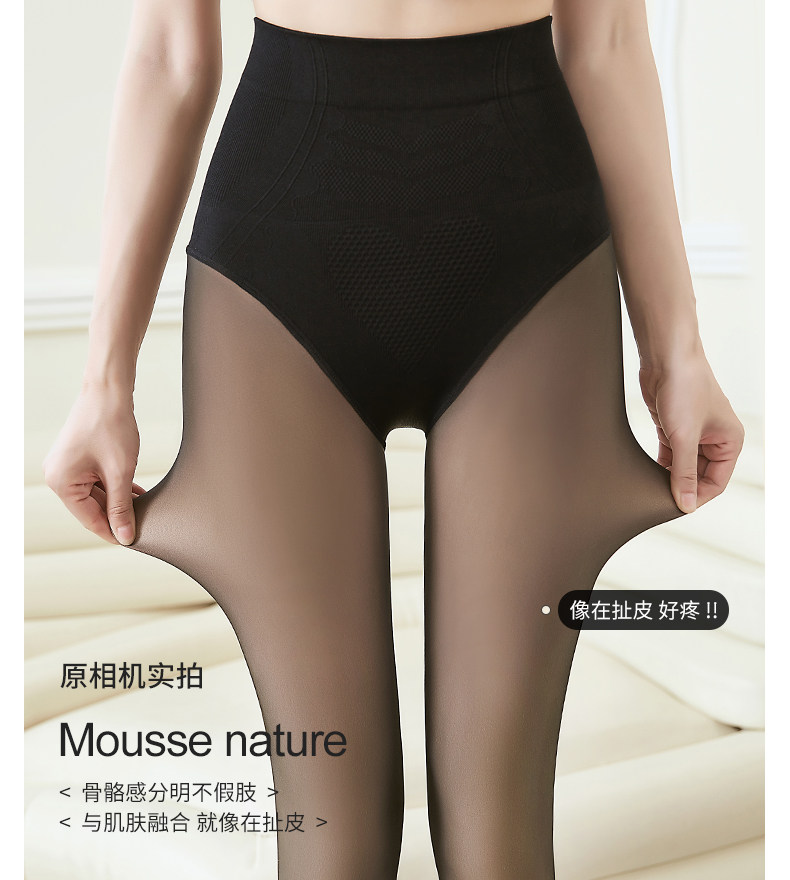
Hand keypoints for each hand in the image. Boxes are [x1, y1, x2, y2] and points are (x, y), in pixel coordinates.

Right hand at [42, 383, 146, 544]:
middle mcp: (57, 476)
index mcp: (61, 483)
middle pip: (91, 507)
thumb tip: (125, 536)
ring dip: (118, 501)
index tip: (133, 543)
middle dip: (117, 515)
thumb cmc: (112, 426)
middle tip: (142, 527)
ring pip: (96, 494)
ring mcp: (66, 466)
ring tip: (143, 511)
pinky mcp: (77, 457)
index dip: (112, 532)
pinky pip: (96, 480)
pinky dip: (114, 487)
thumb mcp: (121, 472)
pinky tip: (135, 494)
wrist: (109, 390)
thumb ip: (122, 507)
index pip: (89, 519)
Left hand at [638, 352, 744, 513]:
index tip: (676, 507)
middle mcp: (714, 439)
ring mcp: (693, 433)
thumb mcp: (684, 437)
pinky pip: (669, 455)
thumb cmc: (684, 389)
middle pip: (698, 476)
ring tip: (651, 487)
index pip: (716, 482)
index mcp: (729, 441)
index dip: (697, 496)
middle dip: (681, 487)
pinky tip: (647, 474)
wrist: (666, 357)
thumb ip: (684, 473)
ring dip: (669, 476)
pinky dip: (660, 464)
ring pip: (682, 466)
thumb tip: (686, 505)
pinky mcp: (673, 427)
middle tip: (659, 499)